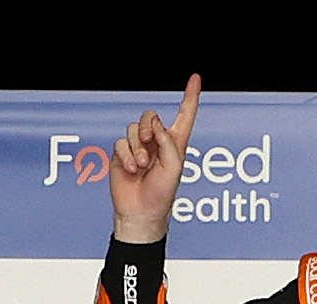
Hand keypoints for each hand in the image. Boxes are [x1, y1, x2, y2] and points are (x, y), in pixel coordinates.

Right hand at [110, 75, 202, 244]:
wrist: (141, 211)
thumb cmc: (162, 193)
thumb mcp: (174, 167)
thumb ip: (168, 142)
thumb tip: (154, 123)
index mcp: (176, 143)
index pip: (185, 115)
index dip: (190, 97)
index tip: (195, 78)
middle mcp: (157, 142)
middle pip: (149, 116)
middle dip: (147, 127)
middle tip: (149, 144)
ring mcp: (139, 147)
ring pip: (133, 129)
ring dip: (137, 147)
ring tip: (141, 166)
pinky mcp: (122, 154)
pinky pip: (121, 142)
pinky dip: (126, 155)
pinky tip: (131, 169)